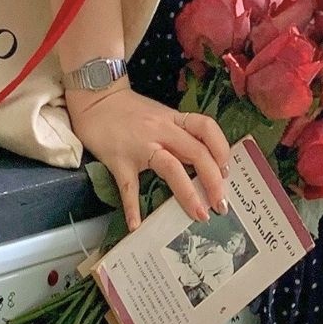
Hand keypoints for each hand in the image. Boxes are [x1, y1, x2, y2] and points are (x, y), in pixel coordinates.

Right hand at [65, 80, 230, 231]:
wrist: (96, 98)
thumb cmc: (130, 109)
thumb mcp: (160, 114)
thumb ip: (178, 132)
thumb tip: (201, 158)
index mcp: (174, 119)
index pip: (206, 128)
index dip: (221, 148)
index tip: (226, 170)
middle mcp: (161, 131)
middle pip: (196, 152)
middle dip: (213, 181)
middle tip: (221, 205)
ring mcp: (140, 146)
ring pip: (171, 168)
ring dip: (188, 193)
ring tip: (199, 215)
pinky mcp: (119, 160)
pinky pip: (128, 186)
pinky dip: (132, 207)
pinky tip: (137, 224)